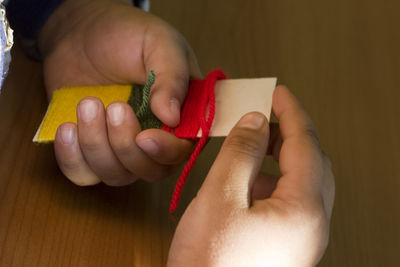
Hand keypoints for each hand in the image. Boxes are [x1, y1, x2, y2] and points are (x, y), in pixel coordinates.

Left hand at [38, 0, 200, 185]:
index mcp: (181, 115)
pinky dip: (72, 158)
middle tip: (114, 107)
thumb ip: (171, 76)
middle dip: (126, 146)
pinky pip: (83, 174)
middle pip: (151, 171)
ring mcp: (122, 147)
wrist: (82, 32)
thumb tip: (174, 117)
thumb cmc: (127, 34)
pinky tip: (68, 128)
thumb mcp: (158, 43)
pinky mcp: (91, 150)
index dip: (167, 152)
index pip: (183, 150)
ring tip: (88, 104)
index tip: (145, 136)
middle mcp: (156, 137)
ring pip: (116, 176)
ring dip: (97, 146)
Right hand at [167, 86, 334, 266]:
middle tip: (264, 115)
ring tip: (252, 146)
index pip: (306, 144)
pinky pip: (289, 202)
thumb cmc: (210, 261)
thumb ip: (242, 153)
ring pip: (301, 183)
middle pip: (312, 163)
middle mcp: (313, 224)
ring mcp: (303, 237)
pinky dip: (271, 181)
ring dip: (279, 158)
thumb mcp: (220, 197)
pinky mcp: (288, 245)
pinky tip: (247, 182)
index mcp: (304, 209)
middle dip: (288, 134)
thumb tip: (257, 121)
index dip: (291, 112)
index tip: (278, 90)